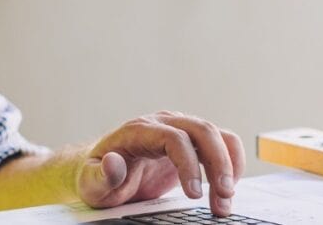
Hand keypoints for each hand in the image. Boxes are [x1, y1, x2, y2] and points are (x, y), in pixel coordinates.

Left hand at [75, 112, 244, 216]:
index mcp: (139, 131)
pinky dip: (230, 162)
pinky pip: (220, 142)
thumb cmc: (97, 175)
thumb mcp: (92, 182)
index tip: (194, 194)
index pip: (173, 137)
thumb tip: (112, 163)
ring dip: (228, 164)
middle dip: (218, 162)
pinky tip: (226, 187)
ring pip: (215, 134)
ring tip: (225, 198)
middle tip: (222, 196)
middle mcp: (162, 124)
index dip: (188, 164)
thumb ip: (101, 175)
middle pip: (201, 130)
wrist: (103, 170)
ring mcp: (179, 130)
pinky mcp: (190, 143)